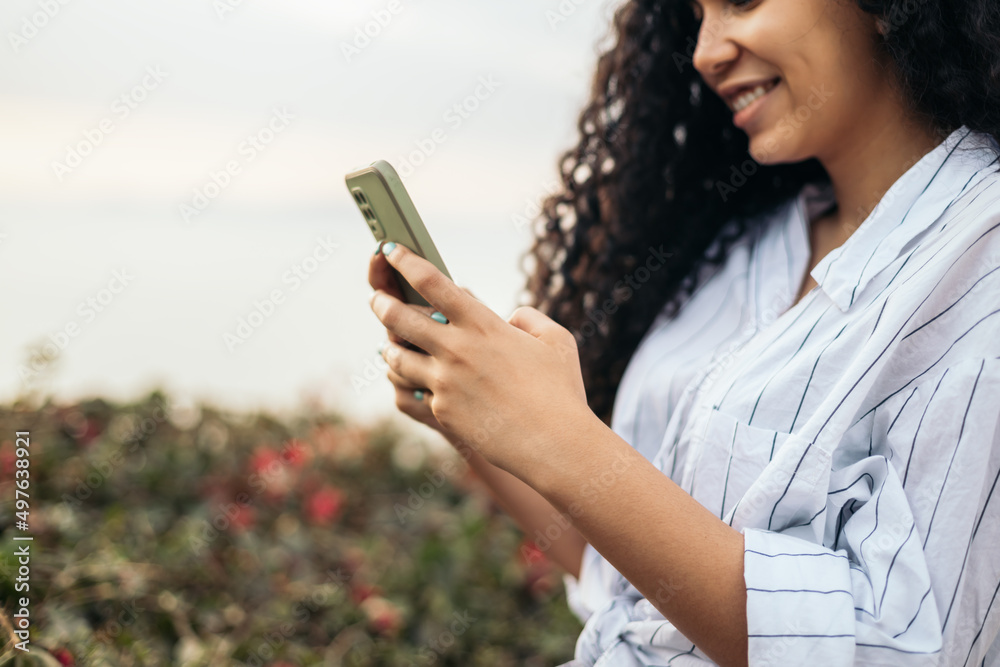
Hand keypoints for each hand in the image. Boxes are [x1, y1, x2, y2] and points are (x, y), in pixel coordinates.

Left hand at [368, 242, 590, 477]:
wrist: (553, 443)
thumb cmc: (560, 390)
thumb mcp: (556, 339)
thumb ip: (528, 318)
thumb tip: (508, 318)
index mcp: (483, 323)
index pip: (431, 281)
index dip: (405, 261)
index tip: (390, 250)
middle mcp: (456, 349)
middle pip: (398, 317)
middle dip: (381, 302)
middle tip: (377, 297)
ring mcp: (445, 382)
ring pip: (396, 356)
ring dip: (390, 347)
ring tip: (390, 345)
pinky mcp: (442, 411)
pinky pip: (415, 391)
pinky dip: (414, 383)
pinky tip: (416, 383)